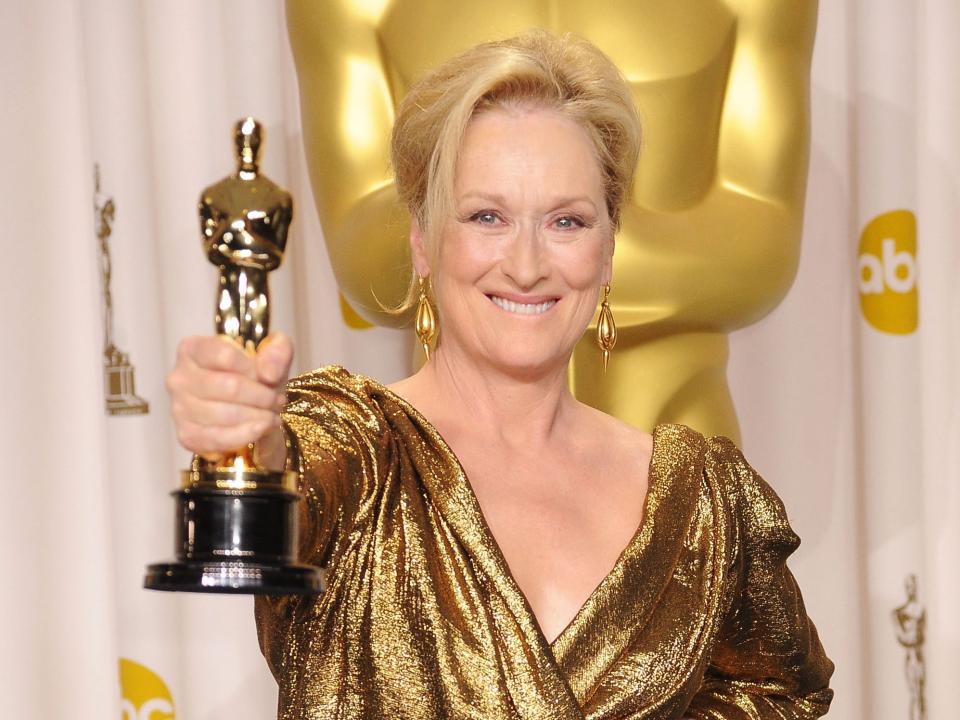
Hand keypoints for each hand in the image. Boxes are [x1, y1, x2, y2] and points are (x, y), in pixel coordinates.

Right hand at [166, 332, 293, 471]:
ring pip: (226, 414)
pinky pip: (218, 438)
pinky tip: (261, 429)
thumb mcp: (274, 352)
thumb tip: (268, 373)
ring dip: (258, 417)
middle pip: (229, 387)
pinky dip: (245, 435)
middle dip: (262, 396)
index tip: (270, 377)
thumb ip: (278, 351)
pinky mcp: (186, 435)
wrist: (252, 410)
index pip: (225, 356)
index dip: (255, 369)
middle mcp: (179, 377)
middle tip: (277, 400)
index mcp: (193, 349)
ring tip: (271, 415)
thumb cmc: (256, 377)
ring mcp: (179, 408)